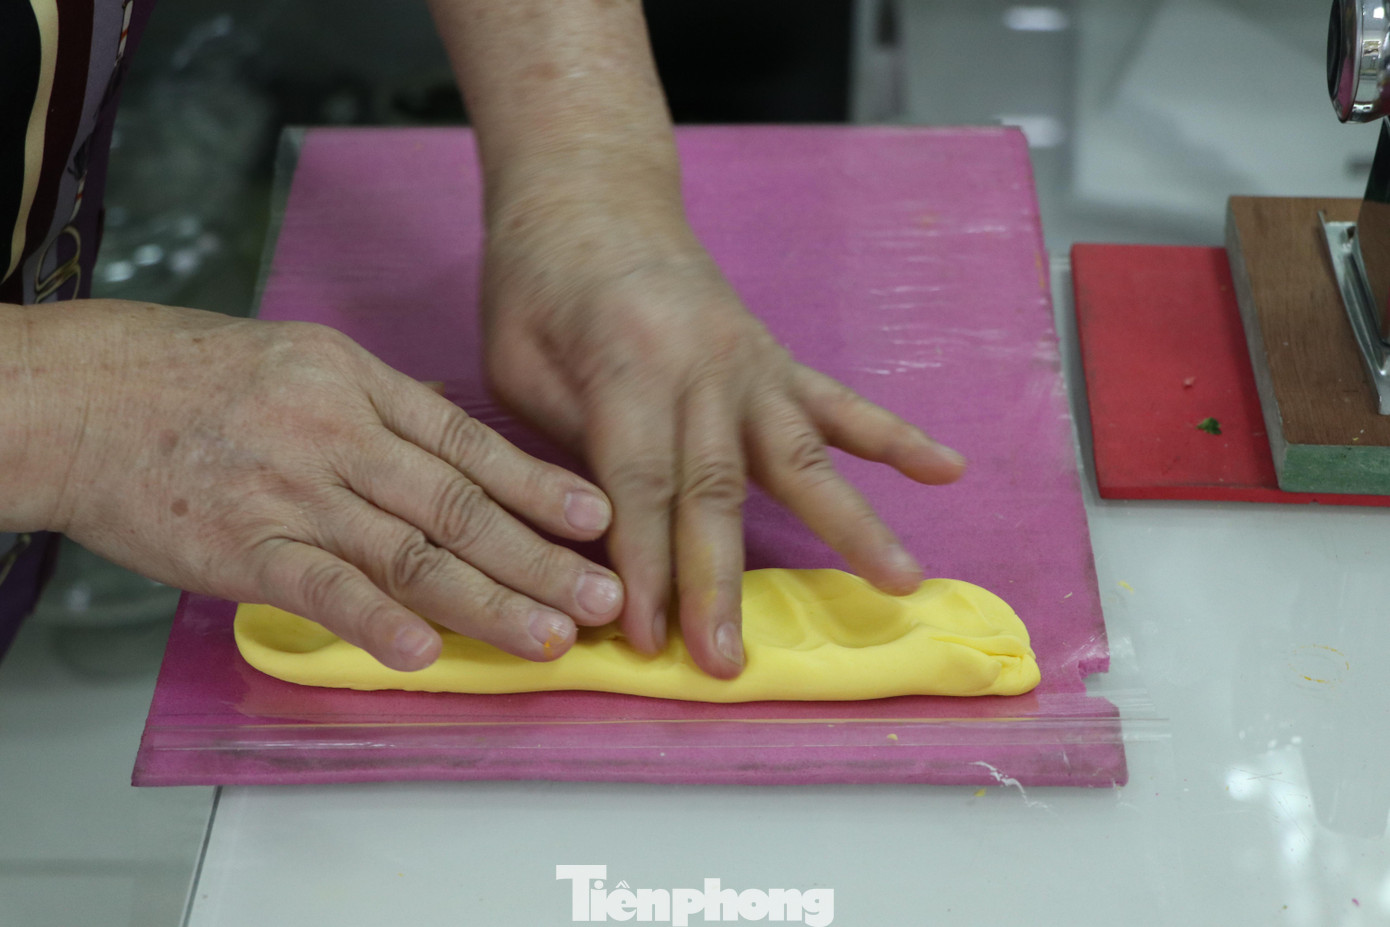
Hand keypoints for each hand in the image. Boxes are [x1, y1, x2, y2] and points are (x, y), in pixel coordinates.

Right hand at [9, 301, 623, 669]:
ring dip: (488, 600)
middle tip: (605, 595)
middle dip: (540, 556)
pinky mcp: (241, 546)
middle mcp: (339, 437)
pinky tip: (424, 652)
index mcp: (360, 385)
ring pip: (408, 553)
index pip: (470, 444)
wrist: (83, 395)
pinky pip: (320, 588)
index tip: (599, 518)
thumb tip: (457, 444)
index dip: (540, 486)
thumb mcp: (304, 360)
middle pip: (459, 506)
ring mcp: (293, 493)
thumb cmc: (194, 377)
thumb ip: (382, 407)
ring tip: (551, 636)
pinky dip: (373, 622)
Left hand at [481, 200, 966, 678]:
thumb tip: (604, 545)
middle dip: (721, 580)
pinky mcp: (776, 360)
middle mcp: (705, 366)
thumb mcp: (517, 363)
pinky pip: (842, 404)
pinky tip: (948, 470)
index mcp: (629, 364)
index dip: (643, 566)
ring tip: (903, 583)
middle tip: (730, 659)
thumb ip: (566, 446)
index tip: (648, 639)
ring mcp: (751, 364)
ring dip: (851, 524)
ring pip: (802, 457)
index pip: (638, 485)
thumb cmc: (538, 285)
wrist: (591, 195)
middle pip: (717, 489)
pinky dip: (895, 439)